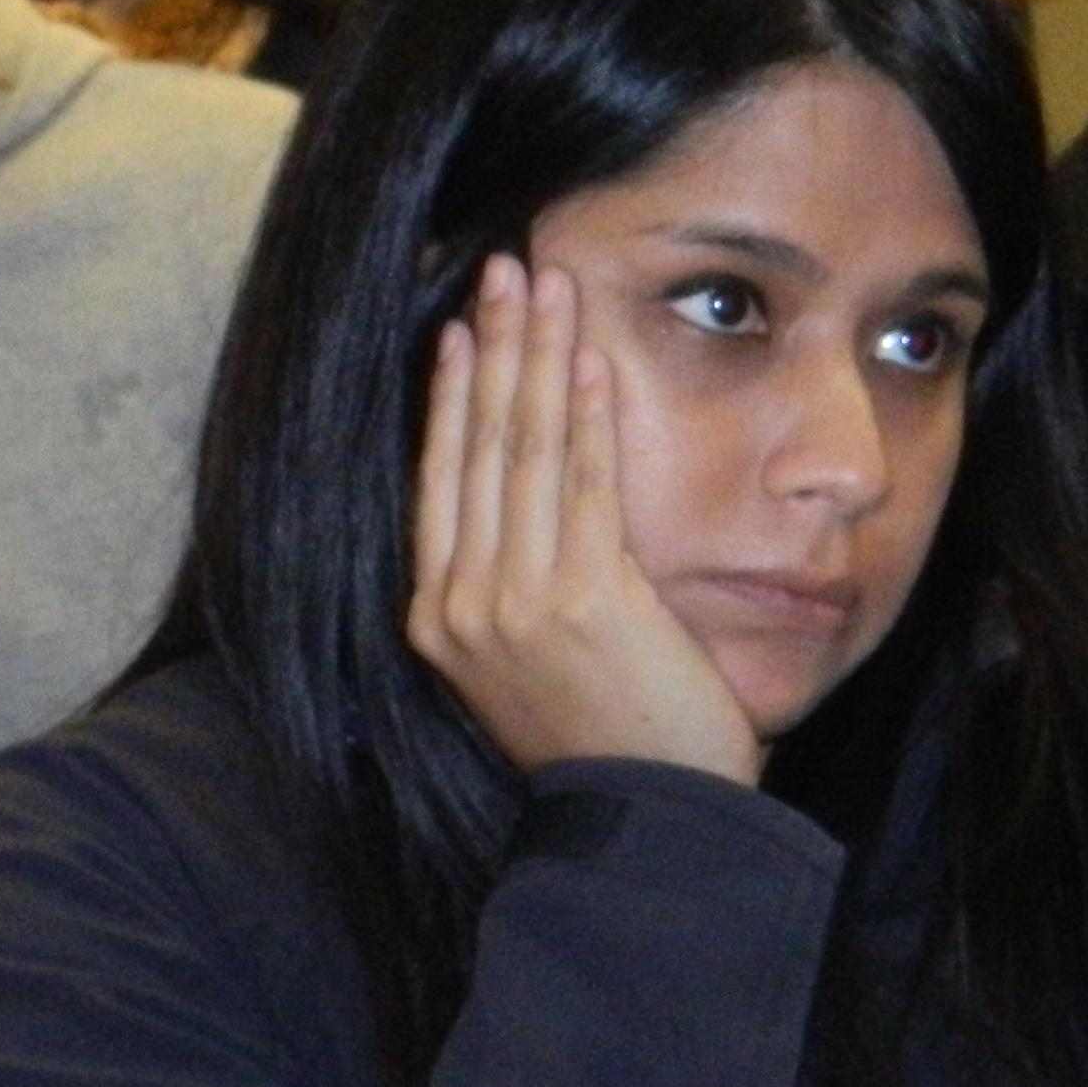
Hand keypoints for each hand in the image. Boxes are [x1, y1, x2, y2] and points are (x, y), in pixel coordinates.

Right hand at [404, 257, 761, 785]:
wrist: (651, 818)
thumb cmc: (600, 741)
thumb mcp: (523, 665)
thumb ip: (509, 589)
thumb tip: (523, 503)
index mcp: (436, 619)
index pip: (438, 480)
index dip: (449, 395)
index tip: (460, 327)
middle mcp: (462, 603)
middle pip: (475, 447)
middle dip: (492, 347)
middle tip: (505, 269)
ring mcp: (517, 600)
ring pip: (523, 450)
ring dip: (537, 356)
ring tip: (547, 285)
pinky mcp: (585, 597)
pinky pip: (583, 484)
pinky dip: (586, 413)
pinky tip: (588, 357)